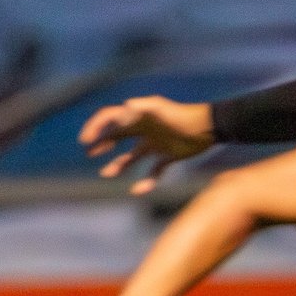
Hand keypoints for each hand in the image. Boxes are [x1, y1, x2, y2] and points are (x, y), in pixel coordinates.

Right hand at [79, 96, 215, 194]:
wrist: (210, 128)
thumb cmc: (185, 116)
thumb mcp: (163, 109)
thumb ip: (146, 106)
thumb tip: (126, 105)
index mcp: (139, 119)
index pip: (111, 120)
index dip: (96, 128)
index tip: (86, 141)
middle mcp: (145, 131)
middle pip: (117, 137)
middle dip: (102, 144)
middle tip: (89, 152)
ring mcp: (156, 145)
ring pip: (132, 157)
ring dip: (118, 165)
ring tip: (105, 173)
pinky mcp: (169, 156)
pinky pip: (154, 171)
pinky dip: (146, 181)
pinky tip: (138, 190)